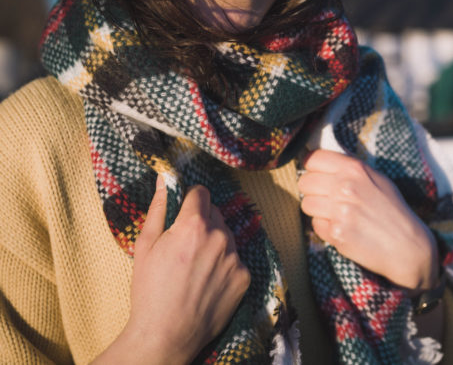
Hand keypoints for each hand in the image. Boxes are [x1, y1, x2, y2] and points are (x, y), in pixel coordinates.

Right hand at [92, 178, 250, 364]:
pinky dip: (224, 266)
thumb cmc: (150, 290)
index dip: (190, 199)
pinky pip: (236, 259)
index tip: (183, 211)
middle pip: (215, 214)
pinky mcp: (245, 277)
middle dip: (202, 222)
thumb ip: (159, 208)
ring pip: (226, 237)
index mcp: (193, 225)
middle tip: (185, 245)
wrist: (166, 334)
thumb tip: (164, 180)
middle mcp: (219, 237)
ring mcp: (235, 258)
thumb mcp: (145, 245)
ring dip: (214, 243)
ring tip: (195, 267)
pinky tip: (208, 282)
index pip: (201, 192)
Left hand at [298, 150, 438, 294]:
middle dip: (313, 190)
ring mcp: (339, 211)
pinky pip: (315, 225)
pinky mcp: (335, 233)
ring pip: (307, 204)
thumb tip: (321, 163)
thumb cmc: (393, 211)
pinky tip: (343, 228)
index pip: (314, 159)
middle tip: (326, 197)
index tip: (315, 174)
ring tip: (335, 214)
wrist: (407, 246)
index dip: (312, 167)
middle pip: (305, 182)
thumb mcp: (378, 179)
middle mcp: (345, 187)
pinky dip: (325, 228)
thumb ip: (350, 169)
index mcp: (355, 169)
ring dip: (317, 210)